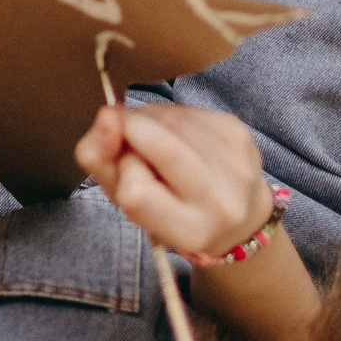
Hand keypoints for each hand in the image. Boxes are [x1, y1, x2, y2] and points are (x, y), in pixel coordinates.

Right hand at [74, 103, 273, 260]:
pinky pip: (189, 109)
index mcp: (190, 231)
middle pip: (162, 147)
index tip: (127, 170)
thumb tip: (107, 114)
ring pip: (172, 119)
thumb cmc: (170, 209)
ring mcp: (236, 164)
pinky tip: (177, 133)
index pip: (136, 190)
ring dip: (150, 119)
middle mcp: (221, 201)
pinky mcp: (241, 133)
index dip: (123, 169)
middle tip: (127, 134)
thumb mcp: (124, 202)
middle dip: (131, 128)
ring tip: (154, 139)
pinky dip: (170, 114)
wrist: (239, 215)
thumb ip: (99, 160)